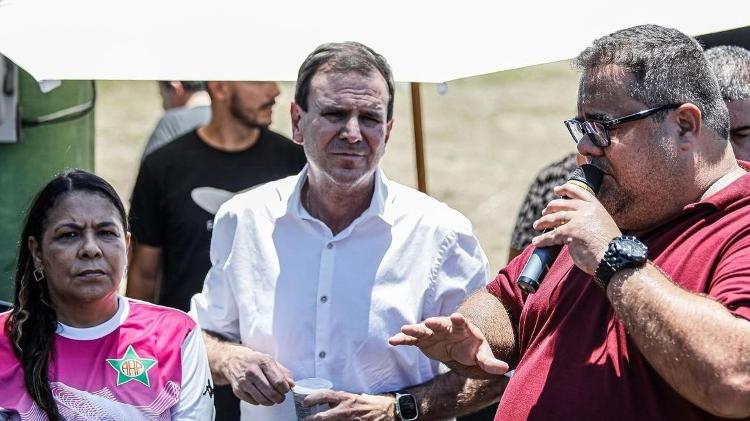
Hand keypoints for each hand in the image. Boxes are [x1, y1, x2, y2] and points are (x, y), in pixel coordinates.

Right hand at [222, 347, 294, 405]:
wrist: (231, 360)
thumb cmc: (253, 360)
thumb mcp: (269, 360)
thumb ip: (283, 372)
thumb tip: (292, 384)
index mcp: (263, 362)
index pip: (278, 381)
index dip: (285, 389)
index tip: (286, 389)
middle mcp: (252, 371)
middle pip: (271, 392)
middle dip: (279, 398)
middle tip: (281, 397)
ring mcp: (244, 382)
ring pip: (262, 399)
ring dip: (271, 402)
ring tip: (273, 398)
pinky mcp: (238, 391)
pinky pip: (254, 402)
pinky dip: (260, 401)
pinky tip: (261, 395)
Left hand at [303, 390, 393, 420]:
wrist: (389, 411)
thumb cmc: (372, 403)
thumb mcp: (356, 397)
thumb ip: (343, 400)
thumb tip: (330, 403)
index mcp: (346, 398)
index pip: (325, 395)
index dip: (313, 398)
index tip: (305, 402)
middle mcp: (345, 409)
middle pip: (322, 417)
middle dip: (311, 420)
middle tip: (306, 420)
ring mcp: (349, 420)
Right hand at [388, 313, 508, 376]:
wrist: (458, 347)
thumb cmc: (472, 348)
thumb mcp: (482, 355)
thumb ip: (490, 362)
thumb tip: (505, 369)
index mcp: (463, 328)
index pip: (461, 322)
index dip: (459, 320)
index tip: (456, 317)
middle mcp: (446, 327)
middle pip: (440, 323)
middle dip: (435, 323)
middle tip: (429, 322)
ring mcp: (433, 332)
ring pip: (423, 329)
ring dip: (414, 329)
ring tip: (404, 329)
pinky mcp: (422, 340)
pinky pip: (412, 339)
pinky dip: (403, 339)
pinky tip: (392, 340)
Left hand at [531, 182, 621, 274]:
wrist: (615, 258)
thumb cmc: (610, 247)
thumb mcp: (603, 225)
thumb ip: (589, 219)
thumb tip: (574, 222)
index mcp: (595, 206)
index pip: (578, 192)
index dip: (565, 189)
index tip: (556, 190)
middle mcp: (586, 210)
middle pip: (562, 205)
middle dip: (550, 208)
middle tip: (543, 212)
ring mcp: (577, 220)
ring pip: (554, 218)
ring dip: (543, 222)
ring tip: (537, 226)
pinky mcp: (569, 232)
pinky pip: (552, 235)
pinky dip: (542, 239)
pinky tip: (537, 242)